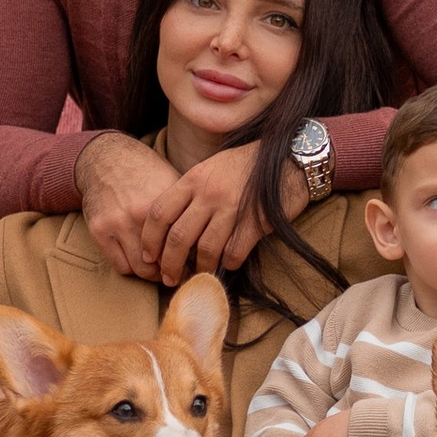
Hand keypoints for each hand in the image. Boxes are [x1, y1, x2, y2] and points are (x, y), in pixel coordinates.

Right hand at [74, 132, 186, 280]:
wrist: (106, 159)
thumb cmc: (145, 171)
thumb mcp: (173, 182)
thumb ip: (187, 209)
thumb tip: (208, 239)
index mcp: (162, 203)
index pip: (183, 245)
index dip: (192, 259)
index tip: (197, 264)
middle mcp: (139, 215)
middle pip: (163, 262)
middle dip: (173, 271)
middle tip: (179, 273)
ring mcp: (117, 224)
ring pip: (140, 269)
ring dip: (152, 274)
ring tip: (161, 270)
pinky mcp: (99, 231)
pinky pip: (119, 265)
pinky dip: (132, 268)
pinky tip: (140, 261)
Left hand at [139, 147, 317, 285]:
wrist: (288, 158)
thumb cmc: (246, 164)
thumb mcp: (211, 167)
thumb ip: (190, 191)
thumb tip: (169, 223)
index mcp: (194, 179)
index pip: (160, 213)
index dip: (150, 239)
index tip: (148, 256)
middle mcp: (209, 193)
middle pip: (178, 237)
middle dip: (170, 264)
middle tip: (168, 278)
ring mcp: (232, 208)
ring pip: (206, 249)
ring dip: (199, 269)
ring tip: (197, 278)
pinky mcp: (255, 222)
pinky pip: (235, 252)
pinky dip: (229, 264)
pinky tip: (228, 265)